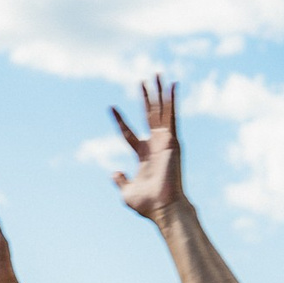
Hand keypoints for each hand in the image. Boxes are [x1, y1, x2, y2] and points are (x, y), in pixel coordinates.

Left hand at [108, 77, 184, 222]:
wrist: (163, 208)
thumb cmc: (147, 204)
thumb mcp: (126, 192)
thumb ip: (120, 181)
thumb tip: (114, 173)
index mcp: (144, 155)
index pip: (129, 133)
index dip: (120, 121)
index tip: (110, 107)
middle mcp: (155, 145)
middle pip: (148, 116)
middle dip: (146, 99)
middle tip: (142, 80)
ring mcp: (165, 141)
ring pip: (161, 112)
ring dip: (159, 93)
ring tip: (157, 74)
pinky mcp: (173, 141)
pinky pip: (172, 116)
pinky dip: (172, 101)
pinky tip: (172, 85)